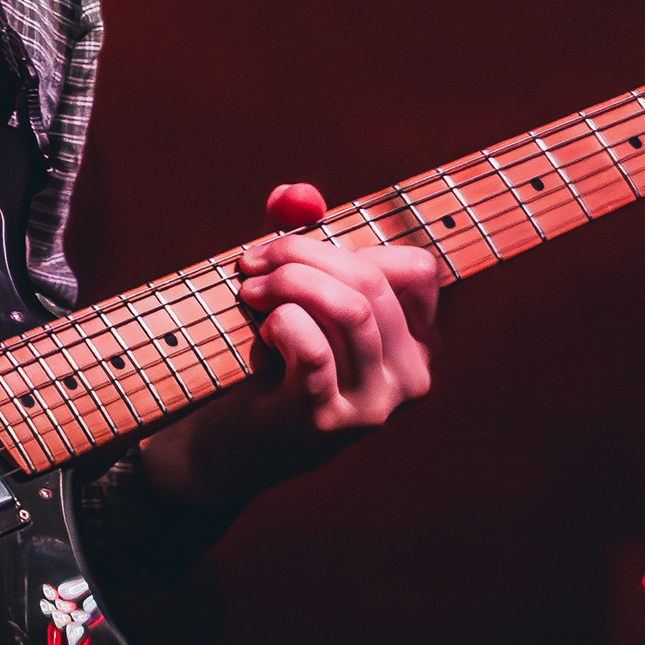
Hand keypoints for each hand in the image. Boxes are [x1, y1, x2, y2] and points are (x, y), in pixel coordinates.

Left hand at [141, 183, 442, 507]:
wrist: (227, 451)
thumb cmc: (266, 370)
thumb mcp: (290, 303)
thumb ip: (294, 247)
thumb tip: (287, 194)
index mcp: (416, 346)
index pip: (417, 271)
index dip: (353, 247)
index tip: (291, 248)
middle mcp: (410, 378)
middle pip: (373, 283)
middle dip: (303, 255)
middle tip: (251, 260)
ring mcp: (374, 405)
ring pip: (350, 309)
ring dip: (288, 284)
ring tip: (248, 291)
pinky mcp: (328, 421)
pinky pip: (314, 349)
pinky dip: (282, 323)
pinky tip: (260, 332)